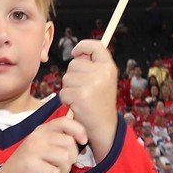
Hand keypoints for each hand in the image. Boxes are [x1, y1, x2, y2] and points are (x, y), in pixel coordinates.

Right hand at [0, 115, 87, 172]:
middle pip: (70, 143)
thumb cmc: (30, 163)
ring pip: (65, 158)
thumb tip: (82, 139)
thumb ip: (58, 140)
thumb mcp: (42, 146)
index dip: (79, 130)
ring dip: (63, 170)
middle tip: (59, 165)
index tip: (83, 141)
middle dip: (71, 159)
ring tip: (51, 171)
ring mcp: (33, 150)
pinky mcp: (31, 165)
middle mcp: (37, 136)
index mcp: (41, 130)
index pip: (65, 121)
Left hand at [59, 40, 118, 159]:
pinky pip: (63, 92)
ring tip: (81, 98)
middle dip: (73, 77)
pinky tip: (77, 106)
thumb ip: (93, 65)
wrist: (104, 126)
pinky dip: (66, 100)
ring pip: (66, 78)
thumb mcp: (103, 80)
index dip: (83, 46)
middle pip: (74, 64)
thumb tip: (77, 53)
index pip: (96, 46)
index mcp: (109, 67)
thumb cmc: (100, 103)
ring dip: (69, 89)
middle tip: (84, 90)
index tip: (76, 52)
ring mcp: (92, 84)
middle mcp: (102, 73)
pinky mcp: (81, 95)